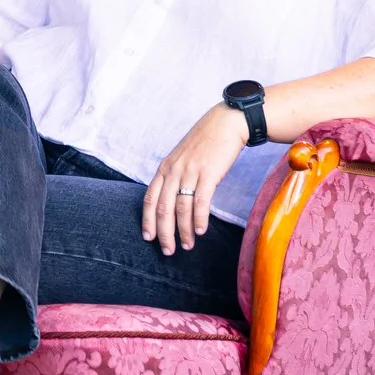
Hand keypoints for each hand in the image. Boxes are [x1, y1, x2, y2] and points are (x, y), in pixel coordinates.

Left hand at [143, 104, 249, 255]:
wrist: (226, 123)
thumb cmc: (205, 142)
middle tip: (168, 251)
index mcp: (164, 168)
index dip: (148, 221)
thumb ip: (175, 177)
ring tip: (188, 245)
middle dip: (164, 233)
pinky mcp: (208, 173)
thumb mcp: (182, 158)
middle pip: (163, 209)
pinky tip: (200, 231)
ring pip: (181, 208)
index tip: (149, 238)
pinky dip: (199, 219)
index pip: (149, 199)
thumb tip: (172, 200)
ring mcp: (190, 172)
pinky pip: (200, 201)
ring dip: (183, 231)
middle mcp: (173, 171)